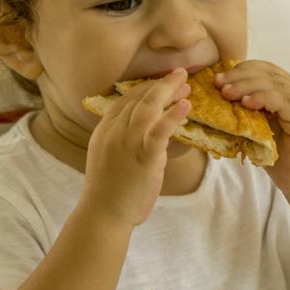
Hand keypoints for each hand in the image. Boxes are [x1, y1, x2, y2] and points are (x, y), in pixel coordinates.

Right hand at [82, 68, 191, 226]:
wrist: (103, 214)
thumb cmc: (107, 192)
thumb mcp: (107, 157)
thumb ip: (120, 141)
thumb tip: (139, 133)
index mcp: (104, 130)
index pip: (125, 100)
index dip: (146, 88)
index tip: (161, 82)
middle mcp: (114, 131)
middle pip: (139, 98)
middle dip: (161, 84)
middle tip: (180, 75)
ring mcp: (128, 142)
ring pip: (150, 107)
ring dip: (170, 92)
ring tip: (186, 83)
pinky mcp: (144, 156)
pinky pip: (161, 129)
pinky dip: (174, 114)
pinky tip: (186, 105)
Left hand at [214, 60, 289, 195]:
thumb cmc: (280, 160)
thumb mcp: (259, 130)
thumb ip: (248, 112)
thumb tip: (218, 96)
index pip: (267, 70)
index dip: (243, 70)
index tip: (219, 79)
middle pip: (270, 73)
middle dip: (240, 76)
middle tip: (219, 84)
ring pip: (275, 84)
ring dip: (247, 86)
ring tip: (227, 93)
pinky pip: (284, 100)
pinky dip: (263, 98)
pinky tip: (246, 103)